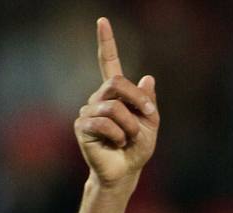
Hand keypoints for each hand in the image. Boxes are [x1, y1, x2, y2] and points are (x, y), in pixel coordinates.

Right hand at [75, 17, 159, 187]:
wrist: (125, 172)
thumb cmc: (136, 149)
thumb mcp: (150, 125)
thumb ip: (148, 103)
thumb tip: (148, 77)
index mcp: (116, 94)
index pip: (108, 63)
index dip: (106, 42)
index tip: (102, 21)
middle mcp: (98, 97)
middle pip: (116, 82)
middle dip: (137, 100)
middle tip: (147, 118)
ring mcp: (88, 110)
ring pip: (114, 108)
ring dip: (130, 126)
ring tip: (127, 139)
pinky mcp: (82, 126)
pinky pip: (105, 124)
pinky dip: (118, 136)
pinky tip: (116, 143)